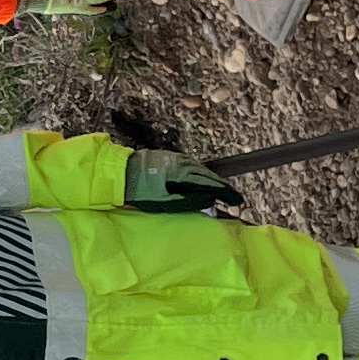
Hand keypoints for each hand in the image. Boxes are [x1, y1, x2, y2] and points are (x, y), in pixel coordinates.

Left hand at [120, 149, 242, 212]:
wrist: (120, 174)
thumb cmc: (141, 191)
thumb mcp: (165, 201)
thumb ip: (190, 200)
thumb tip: (211, 199)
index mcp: (183, 173)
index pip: (210, 183)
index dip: (225, 192)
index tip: (238, 199)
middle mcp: (182, 162)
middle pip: (207, 174)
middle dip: (221, 186)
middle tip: (234, 196)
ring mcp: (175, 158)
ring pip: (199, 169)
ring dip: (212, 179)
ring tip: (221, 189)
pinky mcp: (168, 158)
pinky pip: (191, 165)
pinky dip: (200, 173)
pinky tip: (202, 179)